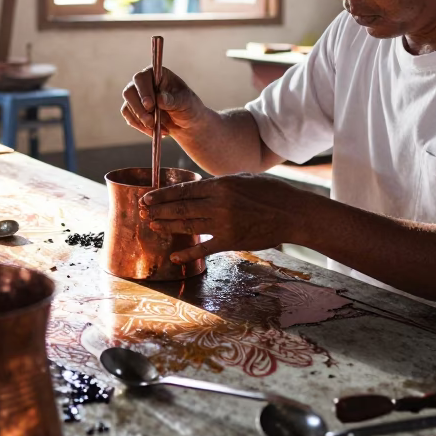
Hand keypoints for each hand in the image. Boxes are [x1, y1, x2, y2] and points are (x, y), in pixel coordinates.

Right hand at [121, 66, 204, 138]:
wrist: (187, 124)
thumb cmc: (189, 108)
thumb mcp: (186, 103)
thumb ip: (173, 100)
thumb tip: (159, 98)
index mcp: (157, 74)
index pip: (142, 78)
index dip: (143, 91)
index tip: (150, 106)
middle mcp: (143, 83)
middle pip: (129, 92)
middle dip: (139, 110)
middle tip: (151, 122)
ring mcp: (137, 96)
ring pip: (127, 107)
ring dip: (141, 121)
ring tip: (159, 129)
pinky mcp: (134, 110)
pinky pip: (130, 118)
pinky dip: (141, 127)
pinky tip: (154, 132)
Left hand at [138, 173, 298, 263]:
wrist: (292, 213)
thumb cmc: (270, 192)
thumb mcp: (242, 178)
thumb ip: (219, 184)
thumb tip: (198, 187)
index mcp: (220, 185)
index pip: (183, 190)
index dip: (162, 195)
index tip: (146, 198)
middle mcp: (219, 203)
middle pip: (180, 208)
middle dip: (158, 210)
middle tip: (142, 212)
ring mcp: (224, 223)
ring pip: (188, 226)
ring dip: (167, 227)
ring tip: (152, 226)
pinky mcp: (232, 241)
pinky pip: (205, 249)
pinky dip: (188, 253)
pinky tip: (174, 256)